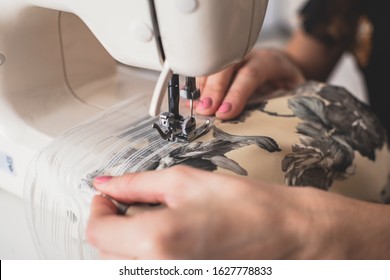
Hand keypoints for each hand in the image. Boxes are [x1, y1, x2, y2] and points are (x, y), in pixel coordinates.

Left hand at [86, 166, 384, 259]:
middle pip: (106, 252)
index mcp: (157, 240)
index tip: (108, 196)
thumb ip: (137, 184)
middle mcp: (159, 270)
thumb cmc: (245, 204)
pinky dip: (142, 256)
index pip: (98, 231)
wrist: (286, 233)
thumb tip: (106, 184)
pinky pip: (146, 270)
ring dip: (123, 242)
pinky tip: (161, 238)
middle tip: (126, 204)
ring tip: (146, 220)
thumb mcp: (185, 181)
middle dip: (110, 225)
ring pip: (122, 266)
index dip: (98, 209)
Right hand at [195, 48, 304, 119]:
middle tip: (204, 111)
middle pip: (225, 66)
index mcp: (268, 62)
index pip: (251, 73)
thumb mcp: (296, 92)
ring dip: (202, 89)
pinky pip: (205, 73)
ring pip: (212, 67)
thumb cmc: (288, 84)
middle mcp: (247, 56)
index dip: (236, 93)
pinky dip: (198, 89)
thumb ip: (284, 103)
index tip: (224, 113)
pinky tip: (193, 103)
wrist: (281, 66)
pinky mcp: (221, 66)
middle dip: (213, 89)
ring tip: (196, 109)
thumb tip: (272, 124)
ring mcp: (231, 59)